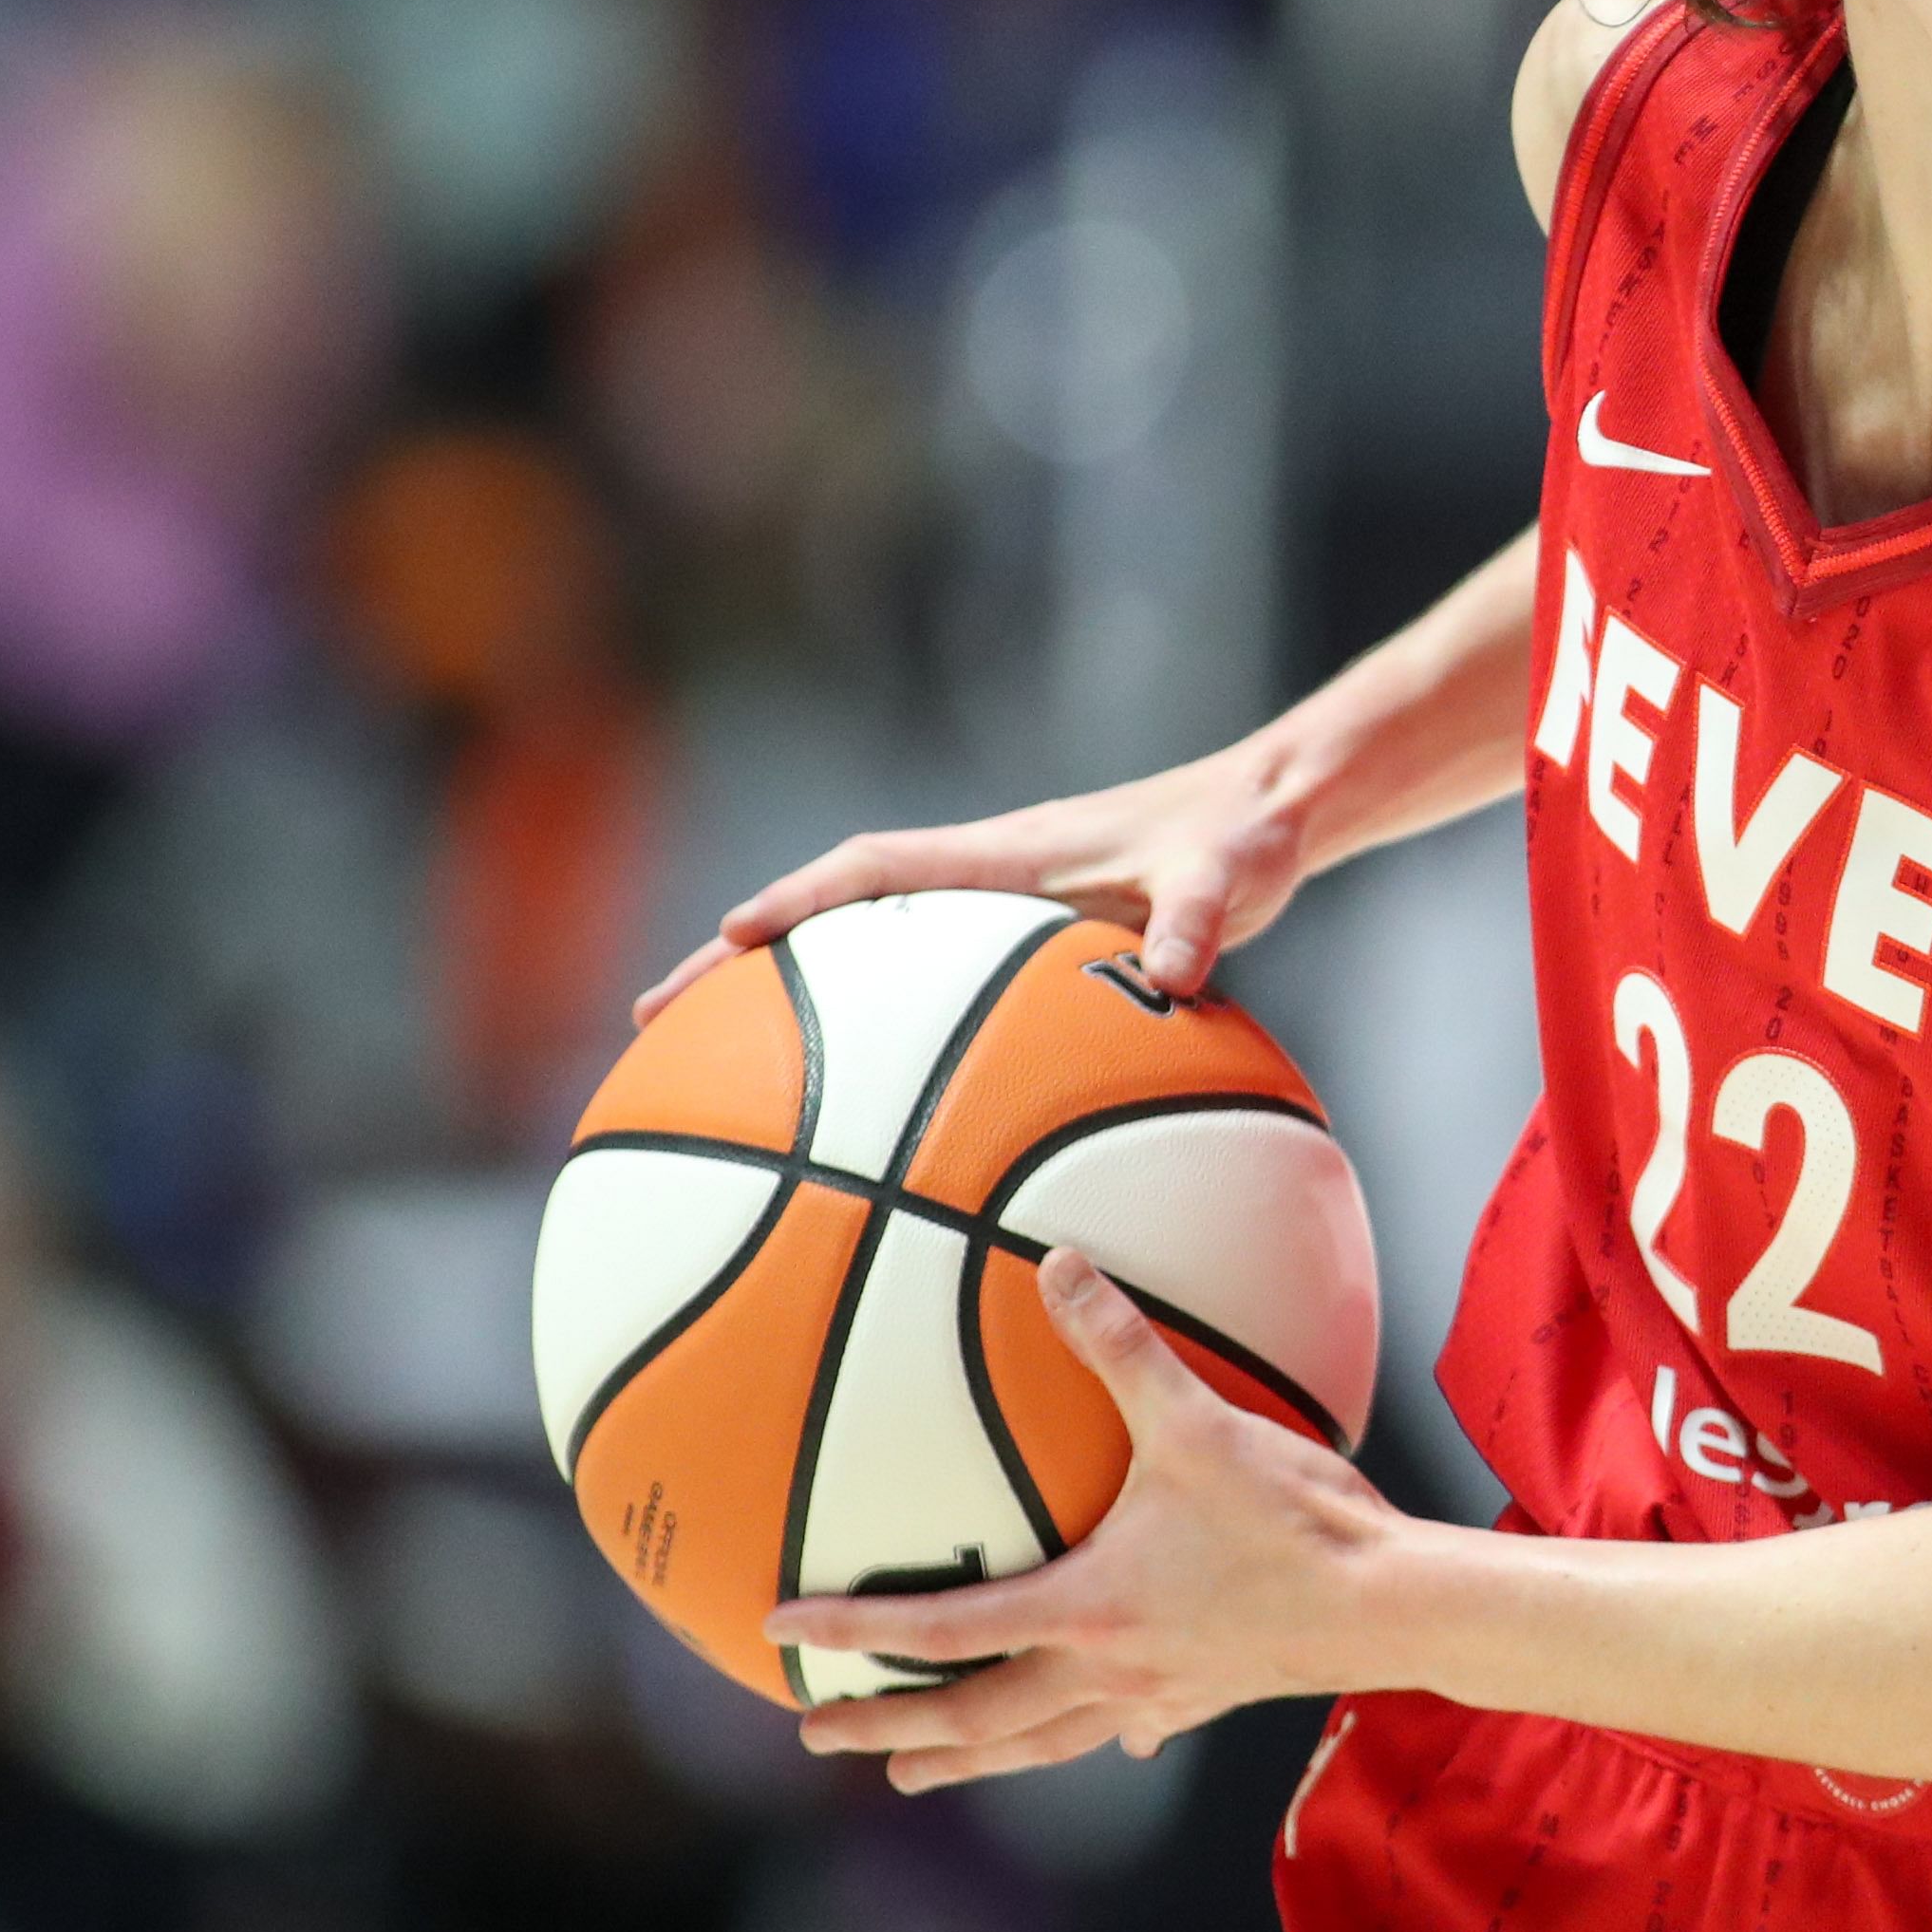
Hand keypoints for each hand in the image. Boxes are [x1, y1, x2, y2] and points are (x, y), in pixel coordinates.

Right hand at [635, 736, 1309, 1025]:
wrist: (1273, 813)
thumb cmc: (1245, 838)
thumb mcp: (1230, 875)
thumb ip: (1201, 918)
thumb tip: (1174, 973)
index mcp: (1011, 854)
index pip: (878, 870)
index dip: (803, 900)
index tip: (729, 938)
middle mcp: (989, 877)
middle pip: (837, 919)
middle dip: (744, 962)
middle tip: (658, 1020)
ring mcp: (1002, 912)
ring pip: (868, 958)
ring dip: (793, 1006)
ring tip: (712, 1080)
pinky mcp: (1030, 946)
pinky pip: (928, 994)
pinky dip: (881, 1040)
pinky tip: (870, 1118)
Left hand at [771, 1248, 1403, 1790]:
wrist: (1394, 1606)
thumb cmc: (1296, 1521)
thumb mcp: (1198, 1423)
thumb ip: (1121, 1347)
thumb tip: (1059, 1265)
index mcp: (1085, 1608)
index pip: (943, 1629)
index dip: (858, 1630)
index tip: (787, 1629)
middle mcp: (1104, 1667)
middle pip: (971, 1718)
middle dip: (886, 1728)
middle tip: (817, 1731)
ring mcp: (1155, 1695)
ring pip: (1035, 1744)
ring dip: (966, 1758)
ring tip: (914, 1773)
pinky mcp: (1205, 1699)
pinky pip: (1127, 1729)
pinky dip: (1094, 1737)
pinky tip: (1110, 1738)